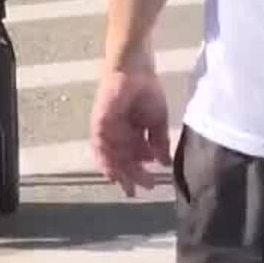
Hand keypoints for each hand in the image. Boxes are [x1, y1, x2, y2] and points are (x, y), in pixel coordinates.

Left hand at [89, 65, 172, 196]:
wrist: (136, 70)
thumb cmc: (147, 91)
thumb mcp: (158, 121)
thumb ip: (159, 143)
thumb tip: (164, 163)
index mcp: (131, 135)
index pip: (133, 160)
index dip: (139, 174)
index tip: (149, 186)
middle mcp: (116, 135)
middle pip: (120, 162)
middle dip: (128, 178)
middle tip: (135, 192)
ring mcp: (106, 130)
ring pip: (108, 158)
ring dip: (117, 172)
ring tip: (127, 183)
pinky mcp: (99, 123)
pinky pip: (99, 145)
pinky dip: (105, 159)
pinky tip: (112, 170)